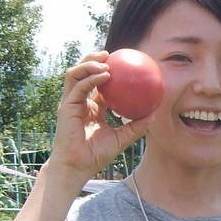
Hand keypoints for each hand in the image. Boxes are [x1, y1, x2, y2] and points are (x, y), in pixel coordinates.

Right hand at [49, 52, 152, 184]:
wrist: (78, 166)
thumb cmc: (96, 155)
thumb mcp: (121, 138)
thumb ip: (136, 126)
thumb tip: (154, 115)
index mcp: (90, 107)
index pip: (96, 84)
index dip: (105, 71)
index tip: (121, 64)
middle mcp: (79, 102)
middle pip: (82, 73)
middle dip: (93, 59)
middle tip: (110, 54)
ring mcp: (71, 103)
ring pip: (75, 74)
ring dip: (89, 64)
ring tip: (106, 60)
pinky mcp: (66, 107)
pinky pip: (78, 87)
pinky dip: (91, 79)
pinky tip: (105, 74)